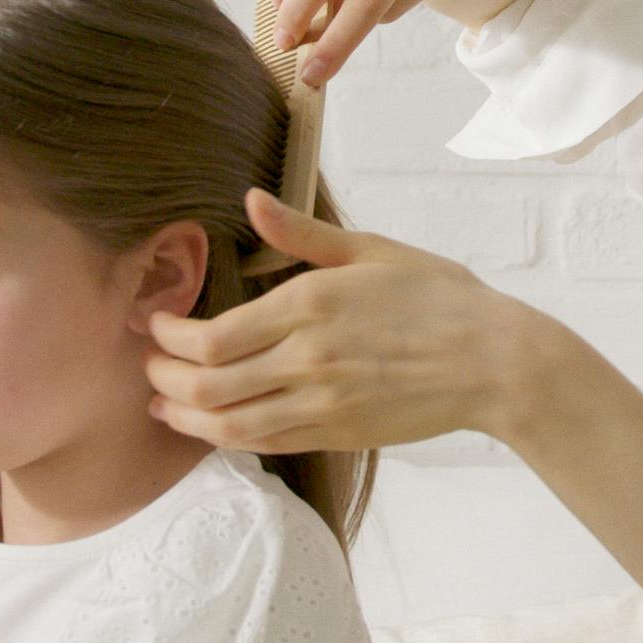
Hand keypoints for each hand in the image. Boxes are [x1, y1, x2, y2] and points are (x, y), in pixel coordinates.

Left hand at [147, 192, 533, 454]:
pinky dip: (226, 437)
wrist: (494, 362)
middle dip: (163, 376)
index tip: (155, 323)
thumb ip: (301, 235)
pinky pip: (265, 442)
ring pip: (227, 424)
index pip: (209, 336)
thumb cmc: (439, 297)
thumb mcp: (372, 250)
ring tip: (164, 402)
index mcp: (309, 305)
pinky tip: (212, 424)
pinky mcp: (337, 433)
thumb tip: (250, 200)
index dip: (167, 336)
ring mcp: (321, 404)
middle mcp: (307, 360)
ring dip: (184, 416)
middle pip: (206, 384)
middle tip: (148, 364)